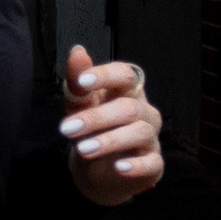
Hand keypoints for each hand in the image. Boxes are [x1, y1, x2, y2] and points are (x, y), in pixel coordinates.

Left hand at [57, 44, 164, 205]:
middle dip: (96, 118)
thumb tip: (77, 51)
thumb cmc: (91, 128)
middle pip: (128, 107)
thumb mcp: (79, 105)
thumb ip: (77, 82)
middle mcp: (142, 111)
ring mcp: (150, 138)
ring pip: (140, 133)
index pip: (125, 75)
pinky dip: (136, 165)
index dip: (106, 76)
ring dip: (110, 140)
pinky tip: (119, 167)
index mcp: (126, 91)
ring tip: (83, 149)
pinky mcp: (153, 164)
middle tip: (67, 129)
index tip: (82, 82)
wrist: (95, 168)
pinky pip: (152, 163)